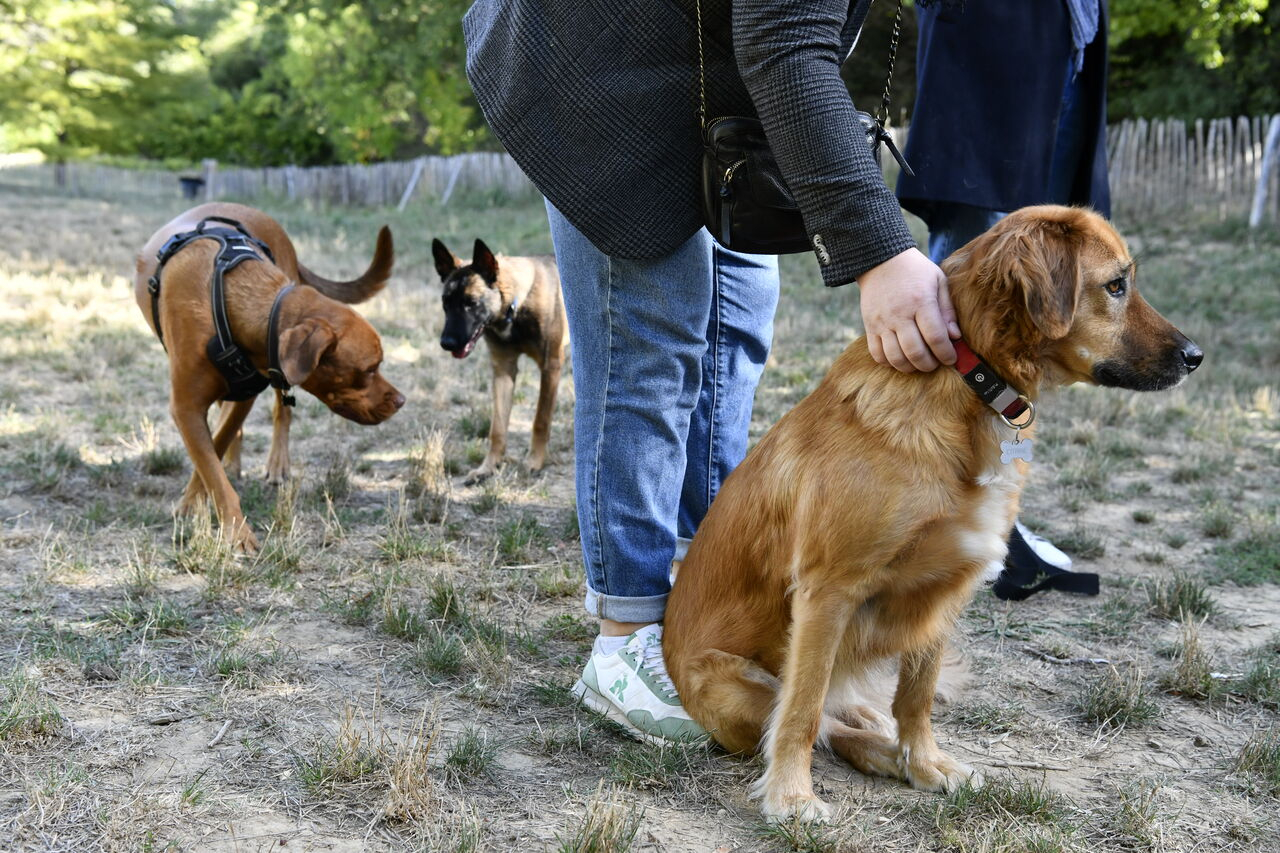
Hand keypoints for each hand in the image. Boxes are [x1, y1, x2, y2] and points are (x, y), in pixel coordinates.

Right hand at [858, 248, 959, 371]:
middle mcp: (899, 314)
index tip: (951, 358)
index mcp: (921, 302)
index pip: (935, 337)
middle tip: (936, 363)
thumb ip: (947, 309)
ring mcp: (882, 322)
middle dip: (929, 364)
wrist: (880, 260)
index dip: (946, 353)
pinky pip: (877, 354)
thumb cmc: (915, 271)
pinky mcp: (869, 326)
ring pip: (895, 357)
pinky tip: (900, 358)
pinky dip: (890, 362)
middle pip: (915, 352)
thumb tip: (955, 337)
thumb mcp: (938, 281)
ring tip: (919, 363)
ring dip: (910, 367)